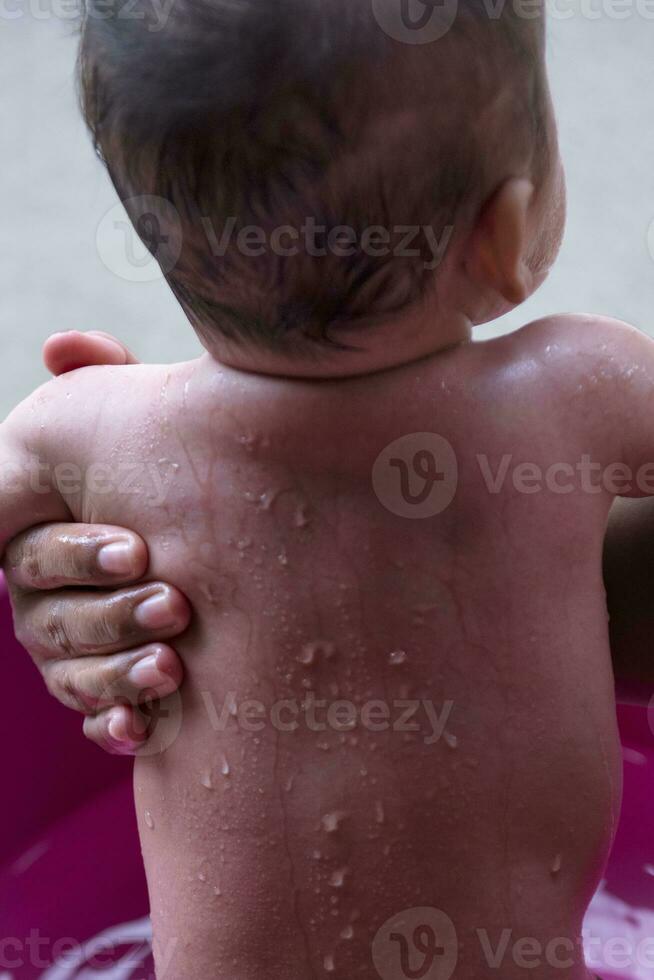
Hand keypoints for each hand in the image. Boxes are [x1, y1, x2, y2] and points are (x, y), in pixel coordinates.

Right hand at [4, 332, 189, 753]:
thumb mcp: (145, 422)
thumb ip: (104, 385)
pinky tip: (143, 728)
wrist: (235, 527)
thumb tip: (63, 345)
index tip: (138, 547)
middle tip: (174, 603)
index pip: (33, 555)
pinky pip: (99, 722)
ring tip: (171, 667)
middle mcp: (52, 600)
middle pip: (51, 622)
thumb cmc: (178, 470)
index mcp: (47, 539)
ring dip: (116, 675)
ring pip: (72, 677)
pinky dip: (115, 726)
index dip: (75, 553)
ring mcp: (80, 651)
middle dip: (109, 614)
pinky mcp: (117, 691)